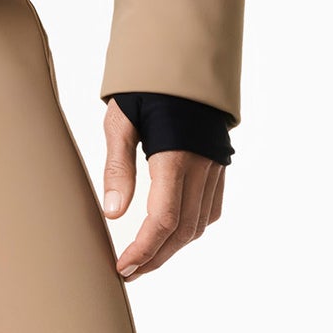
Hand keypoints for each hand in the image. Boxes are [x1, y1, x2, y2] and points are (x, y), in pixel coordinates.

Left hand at [100, 97, 224, 280]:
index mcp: (174, 157)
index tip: (122, 268)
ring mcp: (214, 169)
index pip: (163, 220)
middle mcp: (201, 168)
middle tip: (128, 271)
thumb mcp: (121, 120)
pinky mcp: (219, 166)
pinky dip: (191, 228)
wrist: (187, 61)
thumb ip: (118, 167)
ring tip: (144, 257)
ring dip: (172, 247)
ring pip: (199, 225)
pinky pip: (210, 209)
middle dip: (155, 257)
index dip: (143, 250)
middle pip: (182, 231)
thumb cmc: (147, 88)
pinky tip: (171, 232)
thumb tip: (113, 214)